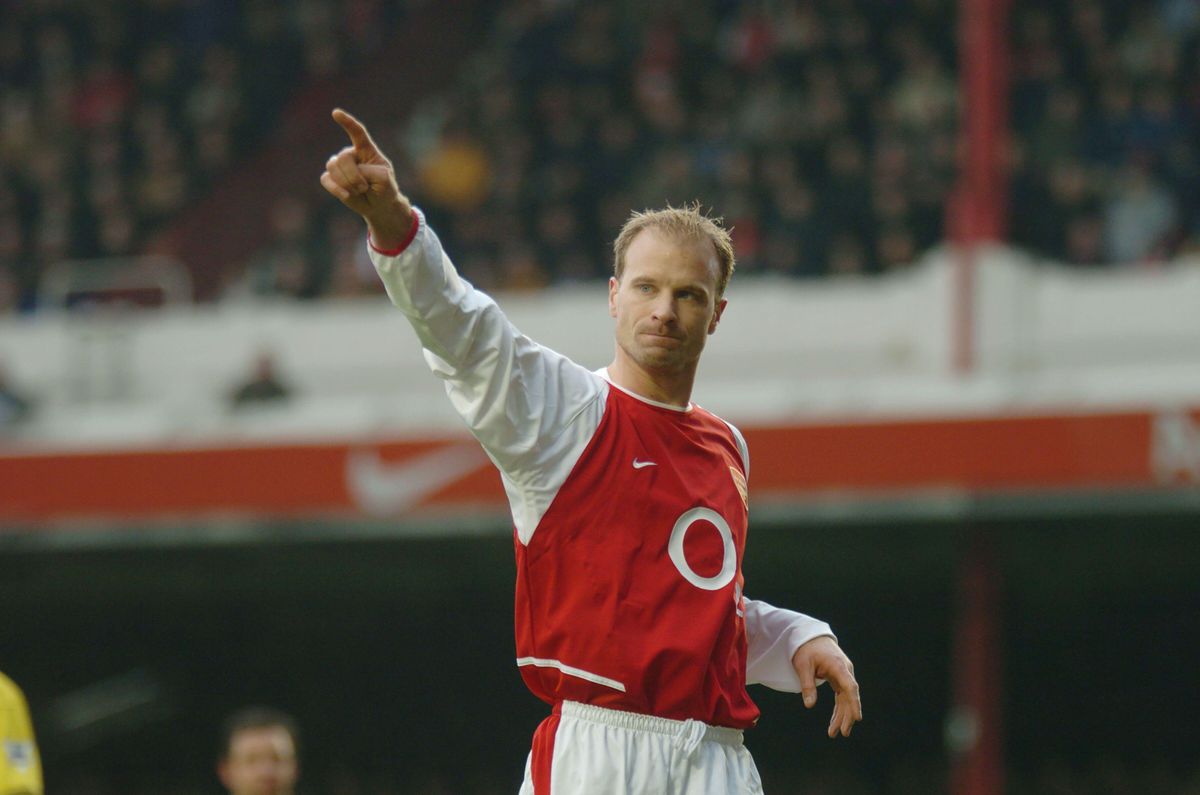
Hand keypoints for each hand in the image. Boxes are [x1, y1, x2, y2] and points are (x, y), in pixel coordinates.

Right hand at [320, 108, 414, 247]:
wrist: (379, 206)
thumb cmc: (384, 189)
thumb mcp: (384, 179)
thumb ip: (367, 171)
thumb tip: (347, 173)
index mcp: (367, 149)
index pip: (357, 132)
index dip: (347, 122)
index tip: (335, 113)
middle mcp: (352, 154)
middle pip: (343, 157)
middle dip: (353, 175)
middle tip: (365, 187)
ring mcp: (340, 166)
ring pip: (333, 167)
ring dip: (347, 182)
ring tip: (359, 191)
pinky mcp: (332, 179)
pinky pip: (326, 179)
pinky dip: (336, 188)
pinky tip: (346, 195)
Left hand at [792, 635, 861, 737]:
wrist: (810, 636)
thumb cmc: (806, 649)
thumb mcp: (802, 666)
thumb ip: (807, 685)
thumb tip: (809, 705)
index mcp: (838, 666)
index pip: (850, 686)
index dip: (854, 703)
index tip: (857, 718)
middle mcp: (845, 671)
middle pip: (850, 696)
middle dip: (847, 715)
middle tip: (842, 733)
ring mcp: (843, 675)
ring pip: (846, 698)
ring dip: (842, 715)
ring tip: (835, 732)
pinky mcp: (839, 678)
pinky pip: (842, 696)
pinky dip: (839, 708)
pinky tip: (835, 722)